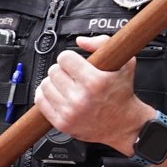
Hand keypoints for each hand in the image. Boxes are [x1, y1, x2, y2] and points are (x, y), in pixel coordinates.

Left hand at [34, 35, 147, 151]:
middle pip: (53, 71)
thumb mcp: (125, 64)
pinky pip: (41, 101)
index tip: (75, 62)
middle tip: (72, 75)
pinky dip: (45, 95)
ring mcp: (69, 112)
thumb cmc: (122, 94)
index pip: (64, 58)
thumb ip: (103, 44)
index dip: (70, 57)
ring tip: (66, 85)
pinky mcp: (62, 123)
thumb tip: (80, 41)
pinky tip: (57, 94)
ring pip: (45, 85)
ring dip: (54, 82)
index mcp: (94, 82)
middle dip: (62, 70)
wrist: (125, 125)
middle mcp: (80, 98)